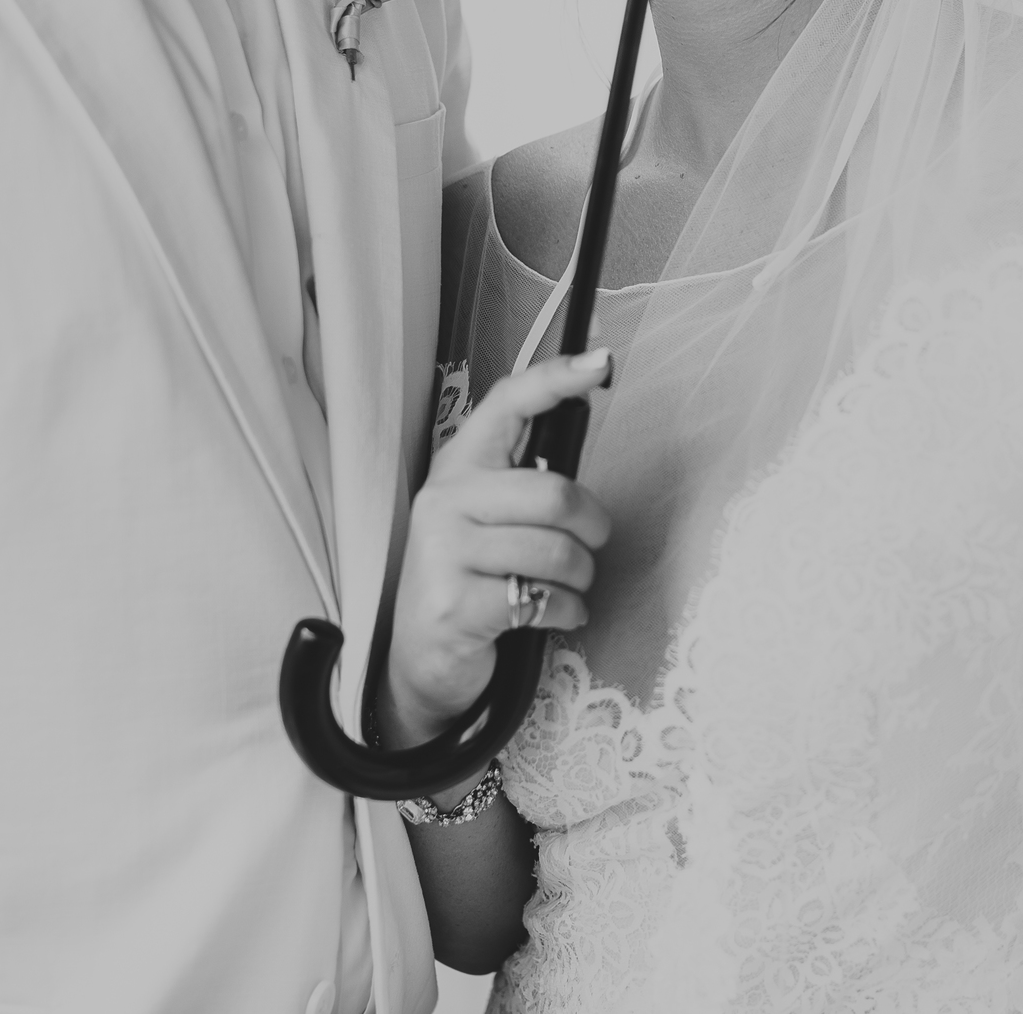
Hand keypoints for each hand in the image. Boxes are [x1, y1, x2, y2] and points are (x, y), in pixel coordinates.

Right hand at [384, 350, 614, 744]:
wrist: (422, 660)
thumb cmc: (471, 578)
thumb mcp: (488, 517)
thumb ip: (526, 478)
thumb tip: (583, 421)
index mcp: (460, 466)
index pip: (508, 403)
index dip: (557, 378)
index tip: (600, 362)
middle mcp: (446, 500)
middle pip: (555, 492)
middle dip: (593, 526)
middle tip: (592, 545)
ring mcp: (444, 552)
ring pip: (555, 550)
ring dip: (581, 577)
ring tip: (569, 587)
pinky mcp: (454, 604)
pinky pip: (542, 598)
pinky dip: (567, 612)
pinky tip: (556, 615)